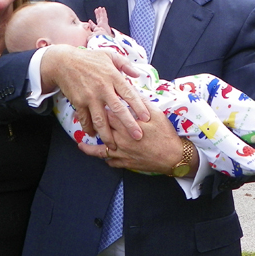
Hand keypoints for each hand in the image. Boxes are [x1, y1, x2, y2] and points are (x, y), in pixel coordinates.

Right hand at [40, 45, 149, 148]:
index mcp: (112, 76)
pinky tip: (93, 134)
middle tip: (138, 136)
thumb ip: (125, 64)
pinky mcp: (78, 101)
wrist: (64, 62)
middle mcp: (103, 88)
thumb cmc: (88, 58)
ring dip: (107, 134)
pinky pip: (85, 119)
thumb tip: (137, 74)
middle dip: (129, 124)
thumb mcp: (109, 55)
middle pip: (118, 110)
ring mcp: (90, 96)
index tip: (147, 117)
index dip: (139, 106)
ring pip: (101, 119)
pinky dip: (88, 128)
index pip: (129, 93)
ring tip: (114, 145)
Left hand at [78, 105, 197, 175]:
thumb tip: (131, 92)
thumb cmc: (165, 134)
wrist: (174, 157)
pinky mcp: (126, 163)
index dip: (100, 107)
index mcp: (126, 125)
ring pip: (100, 150)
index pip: (107, 113)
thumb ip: (141, 103)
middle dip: (92, 124)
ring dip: (90, 148)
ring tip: (80, 145)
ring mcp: (121, 153)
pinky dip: (106, 159)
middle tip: (84, 119)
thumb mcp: (156, 114)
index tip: (93, 102)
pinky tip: (102, 156)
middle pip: (101, 130)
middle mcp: (120, 139)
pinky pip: (111, 162)